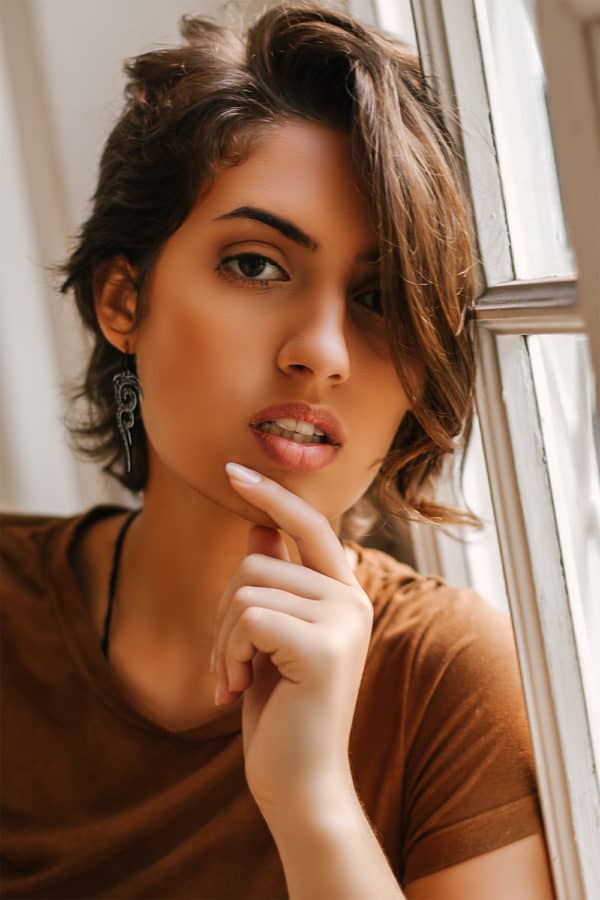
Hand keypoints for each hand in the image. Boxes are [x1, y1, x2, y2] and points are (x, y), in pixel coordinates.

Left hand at [211, 462, 373, 818]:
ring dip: (223, 641)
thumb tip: (256, 527)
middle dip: (223, 616)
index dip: (271, 495)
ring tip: (236, 679)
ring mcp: (343, 620)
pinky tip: (241, 688)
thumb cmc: (283, 709)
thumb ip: (274, 581)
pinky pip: (248, 617)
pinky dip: (229, 653)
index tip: (232, 470)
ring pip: (247, 590)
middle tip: (230, 666)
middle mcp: (351, 599)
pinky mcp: (325, 646)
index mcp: (343, 593)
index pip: (307, 524)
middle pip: (255, 564)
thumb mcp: (273, 636)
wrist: (300, 781)